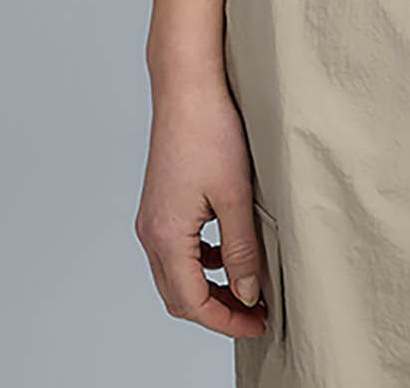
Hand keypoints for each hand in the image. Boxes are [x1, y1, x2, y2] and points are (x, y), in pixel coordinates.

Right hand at [134, 71, 270, 339]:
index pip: (193, 303)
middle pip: (179, 297)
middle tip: (255, 312)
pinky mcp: (159, 205)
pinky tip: (227, 251)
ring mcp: (151, 219)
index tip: (258, 322)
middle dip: (217, 311)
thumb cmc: (209, 132)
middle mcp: (151, 233)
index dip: (227, 321)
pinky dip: (200, 262)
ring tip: (246, 286)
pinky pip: (175, 251)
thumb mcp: (236, 196)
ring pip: (175, 276)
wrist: (187, 88)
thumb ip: (242, 251)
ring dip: (208, 288)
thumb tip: (247, 294)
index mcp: (166, 237)